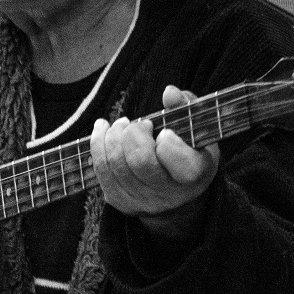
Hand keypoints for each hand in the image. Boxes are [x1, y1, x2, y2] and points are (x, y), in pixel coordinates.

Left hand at [90, 85, 219, 220]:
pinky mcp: (120, 201)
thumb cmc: (188, 150)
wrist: (177, 191)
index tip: (164, 132)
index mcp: (195, 174)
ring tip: (122, 124)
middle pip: (140, 161)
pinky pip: (101, 171)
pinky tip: (103, 129)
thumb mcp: (195, 127)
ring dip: (113, 136)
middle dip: (133, 133)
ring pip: (116, 165)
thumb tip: (168, 92)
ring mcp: (143, 201)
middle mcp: (169, 194)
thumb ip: (186, 106)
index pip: (178, 160)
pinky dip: (98, 144)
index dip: (167, 141)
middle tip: (140, 124)